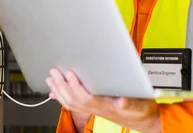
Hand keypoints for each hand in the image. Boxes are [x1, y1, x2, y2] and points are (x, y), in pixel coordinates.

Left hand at [46, 68, 161, 132]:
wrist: (141, 119)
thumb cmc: (140, 110)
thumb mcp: (140, 105)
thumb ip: (131, 103)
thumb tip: (122, 100)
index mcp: (107, 107)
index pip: (86, 98)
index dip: (75, 87)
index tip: (69, 74)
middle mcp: (97, 109)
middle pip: (74, 100)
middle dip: (62, 86)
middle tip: (54, 73)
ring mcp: (93, 109)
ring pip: (71, 103)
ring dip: (59, 90)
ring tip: (51, 79)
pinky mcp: (92, 107)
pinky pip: (73, 104)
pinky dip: (61, 97)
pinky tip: (54, 92)